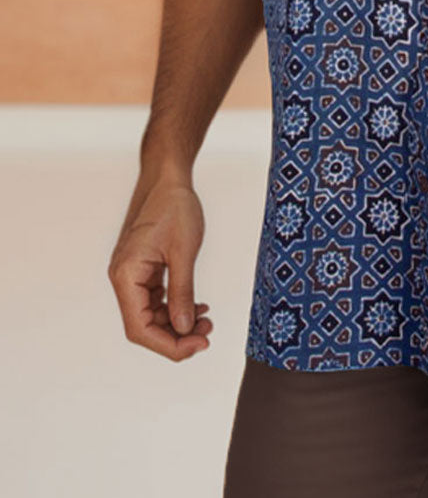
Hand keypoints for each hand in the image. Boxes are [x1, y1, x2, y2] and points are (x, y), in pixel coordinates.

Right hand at [107, 173, 212, 359]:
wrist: (168, 177)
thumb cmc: (174, 205)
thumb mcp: (184, 251)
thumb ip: (183, 293)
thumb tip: (185, 329)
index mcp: (126, 275)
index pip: (140, 328)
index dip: (168, 345)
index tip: (197, 345)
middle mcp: (124, 278)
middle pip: (144, 326)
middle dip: (176, 336)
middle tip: (207, 335)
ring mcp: (132, 275)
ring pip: (151, 316)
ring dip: (178, 323)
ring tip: (207, 322)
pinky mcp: (144, 270)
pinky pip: (156, 300)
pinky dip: (175, 307)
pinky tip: (198, 307)